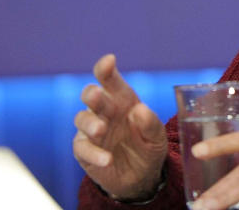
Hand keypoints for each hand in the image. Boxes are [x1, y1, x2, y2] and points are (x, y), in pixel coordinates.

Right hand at [73, 54, 168, 199]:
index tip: (109, 60)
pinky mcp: (84, 150)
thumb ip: (150, 123)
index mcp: (122, 99)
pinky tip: (107, 159)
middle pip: (91, 95)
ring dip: (90, 123)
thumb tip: (139, 110)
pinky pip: (83, 148)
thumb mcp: (157, 136)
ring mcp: (92, 130)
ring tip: (101, 130)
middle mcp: (105, 111)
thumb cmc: (148, 146)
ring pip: (81, 119)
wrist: (142, 176)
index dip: (106, 69)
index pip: (111, 80)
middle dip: (92, 94)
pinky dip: (93, 153)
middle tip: (97, 95)